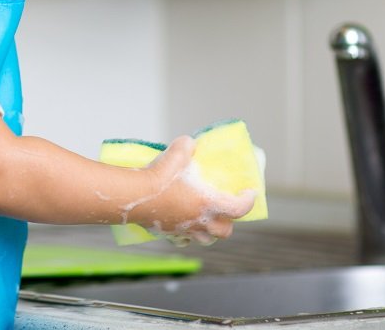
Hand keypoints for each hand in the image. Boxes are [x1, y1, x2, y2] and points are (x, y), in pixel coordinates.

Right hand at [142, 135, 256, 246]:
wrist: (134, 195)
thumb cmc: (159, 175)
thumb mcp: (177, 151)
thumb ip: (187, 146)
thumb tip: (190, 144)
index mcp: (208, 203)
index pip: (239, 208)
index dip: (248, 201)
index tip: (249, 192)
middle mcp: (200, 221)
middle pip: (225, 230)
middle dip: (229, 221)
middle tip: (225, 208)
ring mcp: (185, 230)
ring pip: (207, 239)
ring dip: (211, 231)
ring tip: (206, 219)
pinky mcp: (169, 233)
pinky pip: (184, 239)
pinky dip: (188, 235)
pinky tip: (184, 224)